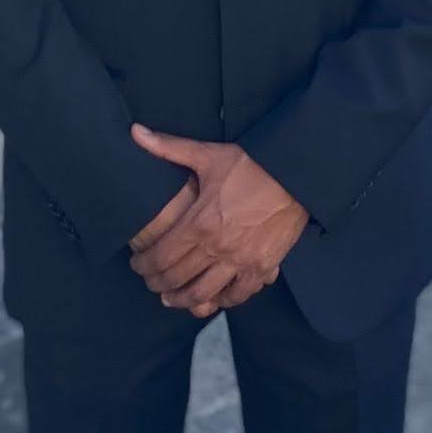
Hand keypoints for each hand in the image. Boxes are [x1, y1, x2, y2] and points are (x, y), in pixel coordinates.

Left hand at [128, 124, 308, 317]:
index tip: (137, 265)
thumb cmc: (251, 165)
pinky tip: (212, 299)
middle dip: (157, 284)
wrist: (296, 175)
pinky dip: (222, 301)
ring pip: (203, 293)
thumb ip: (169, 148)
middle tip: (151, 283)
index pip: (160, 256)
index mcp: (198, 223)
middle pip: (176, 279)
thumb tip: (135, 132)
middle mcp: (216, 247)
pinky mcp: (262, 267)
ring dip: (183, 300)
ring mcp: (240, 261)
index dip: (143, 266)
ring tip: (172, 299)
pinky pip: (238, 295)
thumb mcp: (208, 155)